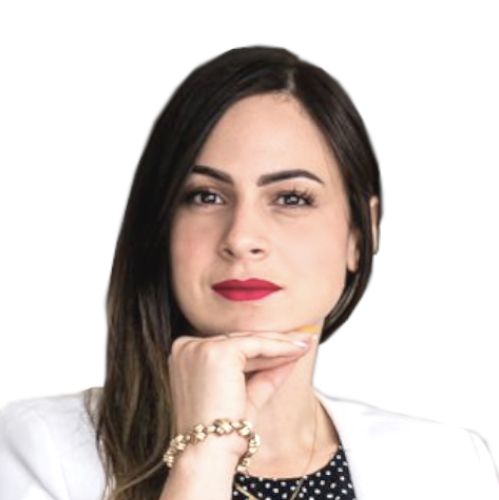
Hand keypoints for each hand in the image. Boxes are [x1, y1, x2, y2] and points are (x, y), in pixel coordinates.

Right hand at [169, 331, 313, 446]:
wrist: (209, 453)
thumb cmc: (221, 434)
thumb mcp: (247, 396)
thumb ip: (265, 375)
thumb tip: (288, 358)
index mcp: (186, 355)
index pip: (232, 345)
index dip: (263, 346)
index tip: (289, 346)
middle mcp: (187, 347)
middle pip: (241, 340)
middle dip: (276, 342)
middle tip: (304, 341)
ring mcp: (198, 347)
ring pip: (249, 340)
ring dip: (281, 344)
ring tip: (305, 345)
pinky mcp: (215, 351)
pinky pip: (255, 345)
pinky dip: (279, 348)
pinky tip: (297, 350)